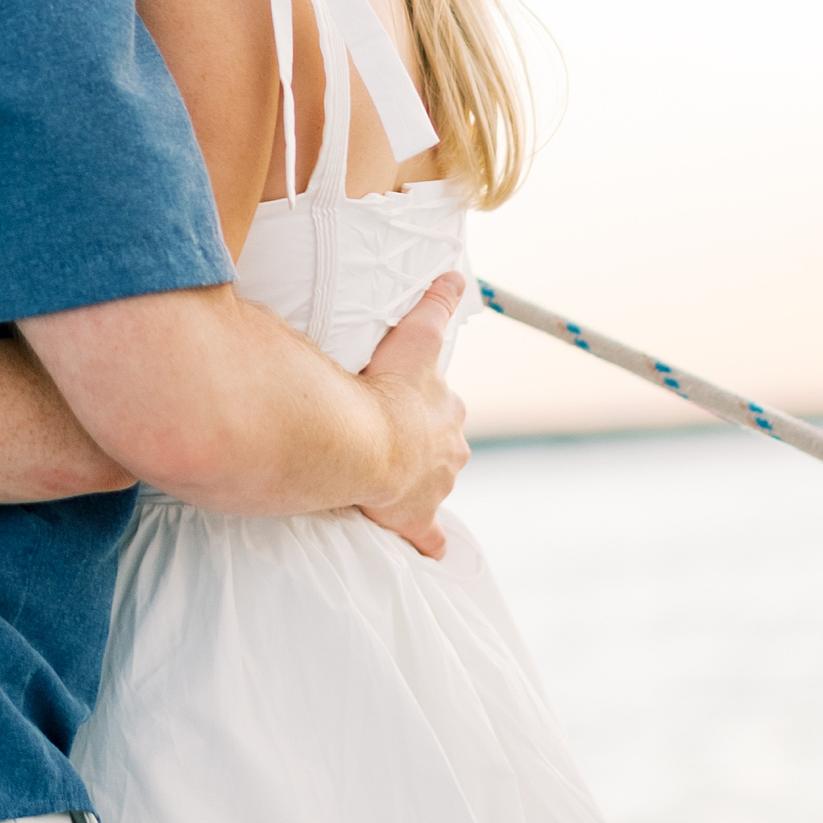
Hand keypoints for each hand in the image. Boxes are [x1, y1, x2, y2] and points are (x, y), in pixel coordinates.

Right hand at [356, 272, 469, 558]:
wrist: (365, 442)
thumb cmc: (386, 389)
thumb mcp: (416, 338)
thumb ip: (435, 304)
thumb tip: (456, 274)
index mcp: (446, 411)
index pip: (443, 406)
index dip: (423, 405)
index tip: (404, 405)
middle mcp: (449, 450)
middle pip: (442, 445)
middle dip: (424, 444)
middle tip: (390, 439)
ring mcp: (435, 487)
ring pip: (433, 483)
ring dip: (416, 482)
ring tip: (386, 479)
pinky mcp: (416, 519)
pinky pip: (427, 535)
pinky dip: (428, 541)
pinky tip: (427, 548)